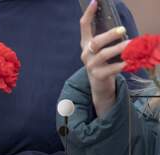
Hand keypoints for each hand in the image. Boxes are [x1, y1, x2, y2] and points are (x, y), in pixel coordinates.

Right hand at [80, 0, 128, 117]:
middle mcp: (86, 54)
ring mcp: (90, 66)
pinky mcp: (98, 76)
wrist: (99, 86)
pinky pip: (111, 69)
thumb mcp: (101, 50)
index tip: (95, 2)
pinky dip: (121, 64)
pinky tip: (129, 61)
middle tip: (122, 30)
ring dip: (119, 48)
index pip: (84, 27)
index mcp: (86, 45)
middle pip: (95, 42)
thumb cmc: (104, 64)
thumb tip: (121, 28)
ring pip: (104, 54)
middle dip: (109, 35)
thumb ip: (107, 40)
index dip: (88, 14)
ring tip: (131, 44)